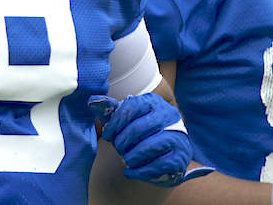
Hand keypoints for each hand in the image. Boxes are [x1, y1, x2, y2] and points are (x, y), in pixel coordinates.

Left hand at [87, 94, 213, 186]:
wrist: (165, 152)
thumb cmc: (141, 132)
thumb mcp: (125, 119)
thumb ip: (110, 110)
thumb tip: (92, 100)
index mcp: (153, 102)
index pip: (131, 106)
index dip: (115, 123)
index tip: (107, 135)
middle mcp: (169, 115)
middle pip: (138, 128)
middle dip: (123, 142)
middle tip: (118, 148)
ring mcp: (177, 136)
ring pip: (149, 147)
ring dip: (131, 156)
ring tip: (125, 159)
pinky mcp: (180, 157)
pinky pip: (157, 165)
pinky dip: (139, 171)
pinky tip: (129, 172)